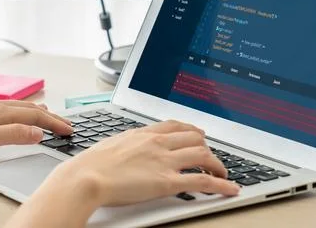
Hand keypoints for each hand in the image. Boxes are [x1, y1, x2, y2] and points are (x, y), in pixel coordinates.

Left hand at [0, 98, 73, 162]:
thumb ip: (12, 134)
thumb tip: (37, 131)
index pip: (33, 115)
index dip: (53, 122)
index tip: (68, 130)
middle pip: (27, 108)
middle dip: (48, 115)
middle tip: (64, 123)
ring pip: (15, 107)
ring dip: (33, 111)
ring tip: (45, 112)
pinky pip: (3, 108)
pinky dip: (16, 111)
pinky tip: (10, 112)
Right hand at [48, 120, 239, 206]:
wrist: (84, 177)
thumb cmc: (89, 165)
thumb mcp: (110, 145)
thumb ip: (126, 144)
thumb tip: (128, 148)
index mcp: (143, 133)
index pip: (176, 125)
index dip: (192, 131)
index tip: (198, 135)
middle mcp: (157, 143)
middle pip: (195, 137)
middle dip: (207, 147)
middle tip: (210, 157)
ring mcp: (165, 161)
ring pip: (203, 155)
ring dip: (217, 165)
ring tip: (222, 174)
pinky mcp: (168, 182)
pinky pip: (203, 181)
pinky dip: (221, 185)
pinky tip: (230, 189)